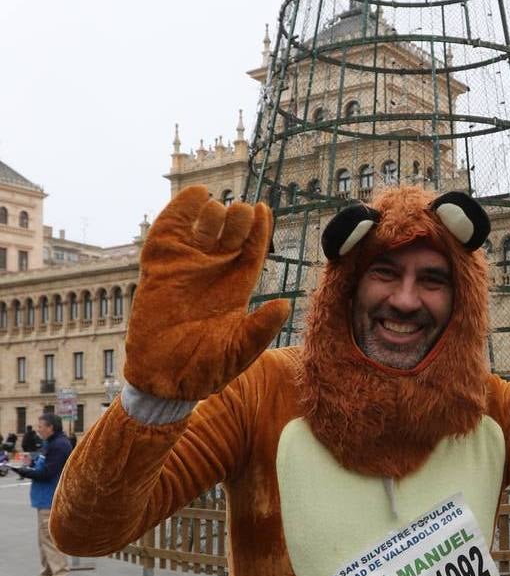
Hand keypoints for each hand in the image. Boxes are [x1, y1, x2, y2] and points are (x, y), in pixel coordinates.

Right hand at [124, 187, 289, 400]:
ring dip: (214, 210)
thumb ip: (260, 330)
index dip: (260, 228)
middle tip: (239, 215)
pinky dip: (181, 208)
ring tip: (216, 213)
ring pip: (205, 223)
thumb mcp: (237, 353)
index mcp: (236, 287)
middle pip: (233, 230)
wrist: (161, 380)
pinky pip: (169, 229)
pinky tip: (195, 196)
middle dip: (239, 217)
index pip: (253, 249)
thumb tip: (284, 305)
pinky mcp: (159, 265)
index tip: (264, 208)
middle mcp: (214, 271)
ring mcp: (186, 265)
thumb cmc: (203, 371)